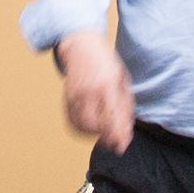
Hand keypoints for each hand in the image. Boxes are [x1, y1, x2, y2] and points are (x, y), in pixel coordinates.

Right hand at [55, 29, 135, 152]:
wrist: (81, 46)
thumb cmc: (106, 63)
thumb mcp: (123, 80)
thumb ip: (126, 107)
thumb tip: (126, 133)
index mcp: (107, 84)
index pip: (112, 116)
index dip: (118, 135)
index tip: (122, 146)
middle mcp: (89, 90)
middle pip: (95, 125)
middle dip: (106, 138)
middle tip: (115, 142)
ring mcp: (75, 94)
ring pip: (82, 126)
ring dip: (94, 136)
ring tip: (104, 134)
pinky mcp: (67, 97)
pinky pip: (72, 122)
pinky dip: (82, 130)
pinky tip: (91, 128)